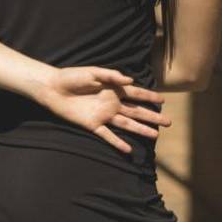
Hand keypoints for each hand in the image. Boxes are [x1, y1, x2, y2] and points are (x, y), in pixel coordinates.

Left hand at [38, 66, 170, 154]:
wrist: (53, 88)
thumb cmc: (72, 76)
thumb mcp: (93, 72)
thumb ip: (112, 76)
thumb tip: (130, 80)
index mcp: (113, 89)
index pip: (136, 94)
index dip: (150, 97)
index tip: (163, 100)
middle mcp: (112, 103)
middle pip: (136, 111)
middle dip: (152, 117)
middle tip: (169, 123)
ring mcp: (103, 115)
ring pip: (127, 124)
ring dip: (141, 130)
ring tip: (155, 135)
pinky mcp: (92, 125)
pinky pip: (107, 135)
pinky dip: (117, 142)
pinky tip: (128, 149)